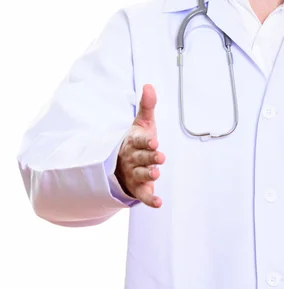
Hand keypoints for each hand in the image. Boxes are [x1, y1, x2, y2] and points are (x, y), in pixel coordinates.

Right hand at [115, 84, 164, 207]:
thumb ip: (147, 106)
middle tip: (160, 157)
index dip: (146, 141)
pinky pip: (143, 195)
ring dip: (148, 174)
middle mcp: (132, 158)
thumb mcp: (142, 123)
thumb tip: (149, 85)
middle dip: (149, 158)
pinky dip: (150, 200)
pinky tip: (158, 203)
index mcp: (133, 141)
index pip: (139, 141)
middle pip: (140, 158)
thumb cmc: (137, 141)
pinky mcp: (138, 188)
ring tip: (156, 173)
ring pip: (140, 175)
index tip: (154, 141)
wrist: (120, 163)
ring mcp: (134, 174)